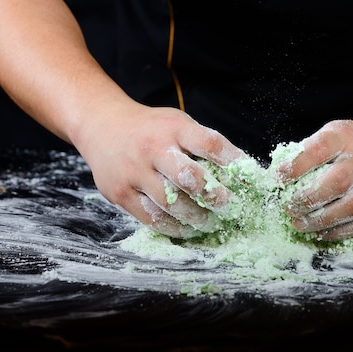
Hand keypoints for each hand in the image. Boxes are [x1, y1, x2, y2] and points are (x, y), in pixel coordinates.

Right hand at [75, 100, 248, 238]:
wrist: (101, 124)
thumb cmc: (150, 128)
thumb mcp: (176, 123)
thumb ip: (201, 144)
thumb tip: (239, 173)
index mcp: (174, 128)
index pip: (210, 144)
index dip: (233, 162)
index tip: (250, 178)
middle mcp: (153, 148)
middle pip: (188, 177)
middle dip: (213, 196)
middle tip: (228, 206)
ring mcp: (134, 172)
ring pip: (170, 203)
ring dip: (195, 217)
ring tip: (209, 222)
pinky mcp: (120, 193)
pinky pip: (151, 217)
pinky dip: (173, 227)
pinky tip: (186, 228)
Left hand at [274, 119, 352, 240]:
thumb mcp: (334, 133)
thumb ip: (310, 152)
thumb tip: (279, 176)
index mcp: (345, 136)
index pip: (318, 150)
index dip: (295, 166)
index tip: (278, 178)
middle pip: (336, 182)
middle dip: (308, 199)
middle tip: (289, 208)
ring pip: (351, 206)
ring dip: (322, 220)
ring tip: (300, 224)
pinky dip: (340, 231)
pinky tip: (322, 232)